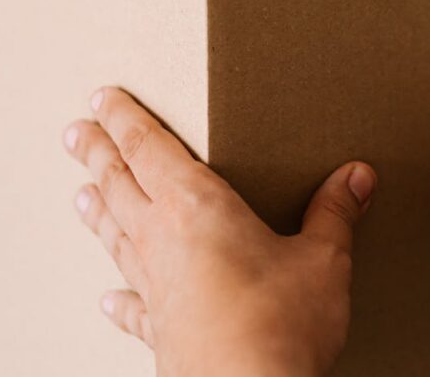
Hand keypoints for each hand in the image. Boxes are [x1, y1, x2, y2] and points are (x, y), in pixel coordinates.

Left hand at [63, 87, 375, 376]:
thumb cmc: (277, 328)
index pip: (149, 148)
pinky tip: (107, 299)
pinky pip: (132, 304)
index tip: (103, 99)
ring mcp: (155, 288)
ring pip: (115, 235)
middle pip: (118, 184)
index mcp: (196, 207)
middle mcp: (162, 241)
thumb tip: (354, 179)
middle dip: (97, 153)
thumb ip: (335, 214)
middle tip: (76, 133)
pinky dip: (119, 298)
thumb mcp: (322, 259)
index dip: (124, 119)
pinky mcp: (159, 330)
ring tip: (81, 193)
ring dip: (97, 209)